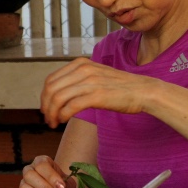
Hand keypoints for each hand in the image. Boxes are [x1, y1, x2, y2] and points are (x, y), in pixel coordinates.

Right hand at [19, 155, 73, 187]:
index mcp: (41, 162)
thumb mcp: (68, 184)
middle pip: (29, 174)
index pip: (42, 165)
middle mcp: (29, 170)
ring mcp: (24, 183)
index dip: (51, 176)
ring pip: (24, 187)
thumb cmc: (63, 187)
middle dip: (44, 187)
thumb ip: (67, 185)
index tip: (62, 187)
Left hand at [40, 57, 154, 127]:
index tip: (46, 109)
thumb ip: (78, 80)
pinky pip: (70, 106)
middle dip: (45, 106)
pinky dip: (62, 115)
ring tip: (53, 123)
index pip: (51, 80)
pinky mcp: (97, 96)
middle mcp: (83, 70)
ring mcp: (90, 82)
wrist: (144, 91)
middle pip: (51, 89)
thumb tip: (58, 95)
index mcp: (80, 64)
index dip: (44, 96)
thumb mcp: (95, 75)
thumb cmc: (120, 87)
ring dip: (52, 113)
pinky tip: (63, 121)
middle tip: (47, 119)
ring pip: (58, 98)